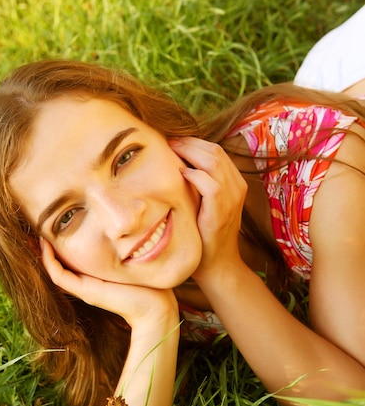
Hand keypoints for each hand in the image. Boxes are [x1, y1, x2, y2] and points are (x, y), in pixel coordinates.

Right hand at [40, 238, 177, 327]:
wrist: (155, 307)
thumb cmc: (149, 284)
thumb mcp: (131, 261)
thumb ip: (124, 250)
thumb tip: (125, 229)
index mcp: (95, 275)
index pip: (69, 259)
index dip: (58, 245)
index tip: (51, 226)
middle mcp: (86, 282)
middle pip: (58, 264)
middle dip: (45, 248)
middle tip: (34, 229)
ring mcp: (84, 288)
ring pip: (54, 270)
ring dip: (43, 253)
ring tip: (35, 235)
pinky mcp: (86, 292)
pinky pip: (59, 276)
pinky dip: (50, 262)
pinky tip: (45, 246)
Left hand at [169, 137, 246, 283]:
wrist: (216, 264)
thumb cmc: (205, 233)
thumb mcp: (205, 203)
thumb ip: (199, 183)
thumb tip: (176, 162)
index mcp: (235, 182)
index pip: (216, 150)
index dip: (194, 142)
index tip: (173, 141)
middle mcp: (237, 187)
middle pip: (215, 151)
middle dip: (189, 143)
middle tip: (168, 142)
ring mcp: (232, 199)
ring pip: (214, 162)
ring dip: (189, 153)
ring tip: (170, 152)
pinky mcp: (221, 213)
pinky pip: (211, 185)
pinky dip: (195, 176)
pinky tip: (180, 175)